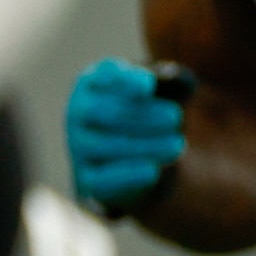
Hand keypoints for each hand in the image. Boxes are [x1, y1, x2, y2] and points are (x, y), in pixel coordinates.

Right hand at [64, 57, 186, 216]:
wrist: (133, 152)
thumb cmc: (147, 109)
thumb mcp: (161, 88)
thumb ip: (169, 78)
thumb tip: (171, 77)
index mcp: (94, 82)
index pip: (103, 76)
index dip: (124, 81)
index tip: (148, 86)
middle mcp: (78, 112)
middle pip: (106, 112)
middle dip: (143, 115)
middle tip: (176, 117)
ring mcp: (79, 146)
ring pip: (104, 145)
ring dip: (144, 145)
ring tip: (177, 144)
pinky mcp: (86, 177)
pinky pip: (100, 179)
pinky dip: (126, 175)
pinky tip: (153, 171)